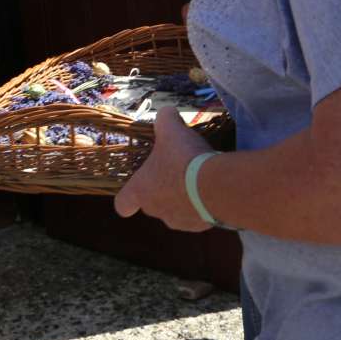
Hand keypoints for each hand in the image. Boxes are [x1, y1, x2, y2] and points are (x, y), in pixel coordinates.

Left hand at [114, 106, 214, 231]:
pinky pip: (198, 216)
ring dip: (183, 199)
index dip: (127, 199)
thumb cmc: (183, 158)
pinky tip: (211, 189)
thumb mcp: (171, 129)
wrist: (217, 186)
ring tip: (196, 179)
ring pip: (176, 211)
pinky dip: (202, 205)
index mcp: (141, 191)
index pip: (123, 204)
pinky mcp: (202, 227)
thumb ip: (165, 119)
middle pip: (152, 205)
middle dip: (161, 191)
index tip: (135, 190)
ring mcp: (180, 222)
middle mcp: (157, 211)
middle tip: (174, 172)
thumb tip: (167, 111)